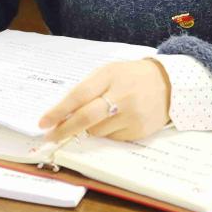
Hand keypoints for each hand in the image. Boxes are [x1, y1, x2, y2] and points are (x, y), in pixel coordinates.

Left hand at [39, 59, 170, 142]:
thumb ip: (87, 89)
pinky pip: (112, 138)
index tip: (43, 122)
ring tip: (104, 114)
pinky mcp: (139, 131)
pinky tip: (119, 120)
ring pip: (97, 131)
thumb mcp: (109, 73)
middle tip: (50, 136)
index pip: (79, 95)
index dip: (59, 110)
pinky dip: (108, 132)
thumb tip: (62, 115)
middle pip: (86, 118)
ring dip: (91, 128)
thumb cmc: (130, 77)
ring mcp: (132, 115)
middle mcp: (122, 95)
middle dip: (65, 129)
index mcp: (110, 75)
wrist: (168, 83)